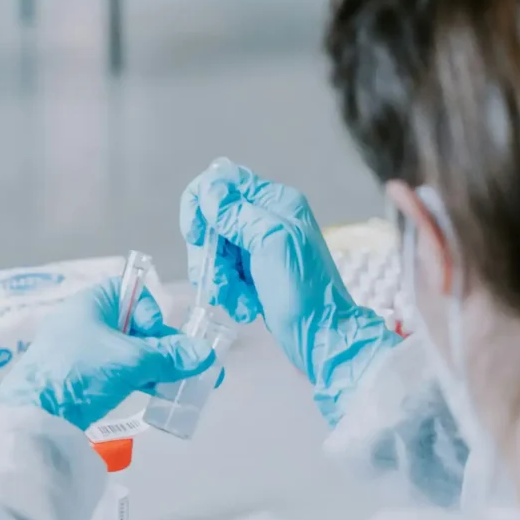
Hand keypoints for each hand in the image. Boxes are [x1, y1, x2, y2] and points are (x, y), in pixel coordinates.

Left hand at [0, 278, 215, 430]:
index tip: (155, 334)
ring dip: (157, 366)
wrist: (34, 416)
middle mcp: (86, 322)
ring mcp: (83, 351)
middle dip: (164, 346)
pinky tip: (160, 394)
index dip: (151, 311)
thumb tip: (205, 354)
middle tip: (190, 367)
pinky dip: (140, 379)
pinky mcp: (82, 378)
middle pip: (136, 326)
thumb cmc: (80, 372)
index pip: (132, 292)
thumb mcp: (130, 361)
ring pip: (130, 352)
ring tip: (185, 385)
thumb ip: (169, 356)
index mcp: (91, 303)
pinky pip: (119, 372)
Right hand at [180, 158, 397, 423]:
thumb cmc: (304, 293)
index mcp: (275, 202)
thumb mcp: (271, 244)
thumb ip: (239, 214)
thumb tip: (209, 189)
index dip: (201, 206)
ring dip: (219, 278)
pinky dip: (229, 292)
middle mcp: (266, 219)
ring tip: (237, 300)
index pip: (222, 181)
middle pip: (212, 220)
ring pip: (214, 250)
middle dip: (209, 253)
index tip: (197, 236)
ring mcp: (259, 247)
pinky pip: (224, 273)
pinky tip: (246, 307)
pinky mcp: (254, 274)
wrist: (322, 338)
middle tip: (218, 281)